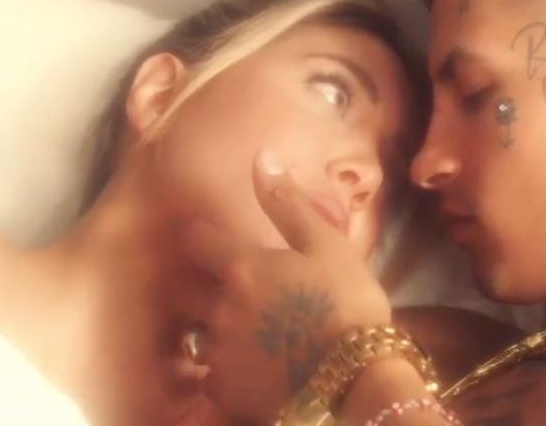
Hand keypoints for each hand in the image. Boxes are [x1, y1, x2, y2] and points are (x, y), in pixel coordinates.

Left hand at [178, 150, 392, 422]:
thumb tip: (261, 156)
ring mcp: (219, 351)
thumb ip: (289, 203)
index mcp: (242, 265)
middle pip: (188, 288)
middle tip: (231, 291)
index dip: (201, 236)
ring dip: (217, 329)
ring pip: (202, 332)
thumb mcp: (327, 244)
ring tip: (248, 333)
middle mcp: (220, 305)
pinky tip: (254, 367)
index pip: (198, 239)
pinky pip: (212, 373)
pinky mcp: (224, 389)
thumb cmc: (347, 303)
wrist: (356, 378)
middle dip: (200, 286)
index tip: (208, 238)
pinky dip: (228, 368)